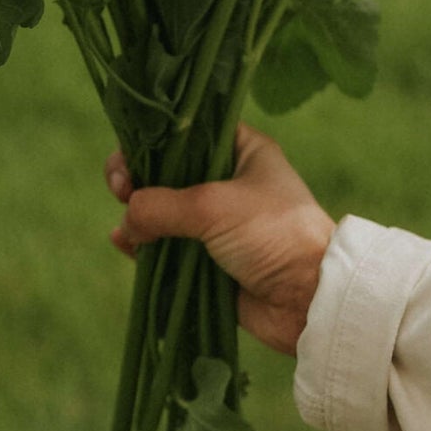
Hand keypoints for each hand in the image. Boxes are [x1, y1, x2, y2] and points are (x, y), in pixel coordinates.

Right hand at [106, 126, 336, 356]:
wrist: (309, 300)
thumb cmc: (272, 234)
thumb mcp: (213, 206)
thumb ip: (160, 205)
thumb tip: (126, 222)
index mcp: (240, 151)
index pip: (186, 130)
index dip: (153, 139)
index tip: (131, 158)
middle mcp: (227, 181)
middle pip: (166, 170)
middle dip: (137, 178)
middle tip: (121, 189)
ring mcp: (217, 223)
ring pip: (162, 211)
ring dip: (137, 216)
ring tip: (126, 226)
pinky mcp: (209, 260)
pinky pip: (166, 248)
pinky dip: (144, 247)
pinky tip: (126, 245)